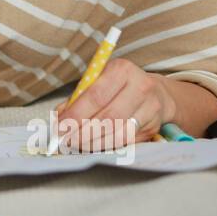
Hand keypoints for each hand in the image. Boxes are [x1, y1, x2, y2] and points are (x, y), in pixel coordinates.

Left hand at [57, 58, 176, 150]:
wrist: (157, 93)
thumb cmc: (119, 86)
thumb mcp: (99, 80)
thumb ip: (79, 97)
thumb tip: (59, 118)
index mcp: (122, 70)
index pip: (95, 96)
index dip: (75, 114)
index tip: (59, 126)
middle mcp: (140, 87)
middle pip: (107, 117)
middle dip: (81, 132)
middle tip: (65, 139)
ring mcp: (150, 108)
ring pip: (117, 133)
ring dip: (92, 142)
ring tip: (75, 144)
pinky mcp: (153, 127)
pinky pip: (125, 141)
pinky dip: (106, 146)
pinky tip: (93, 145)